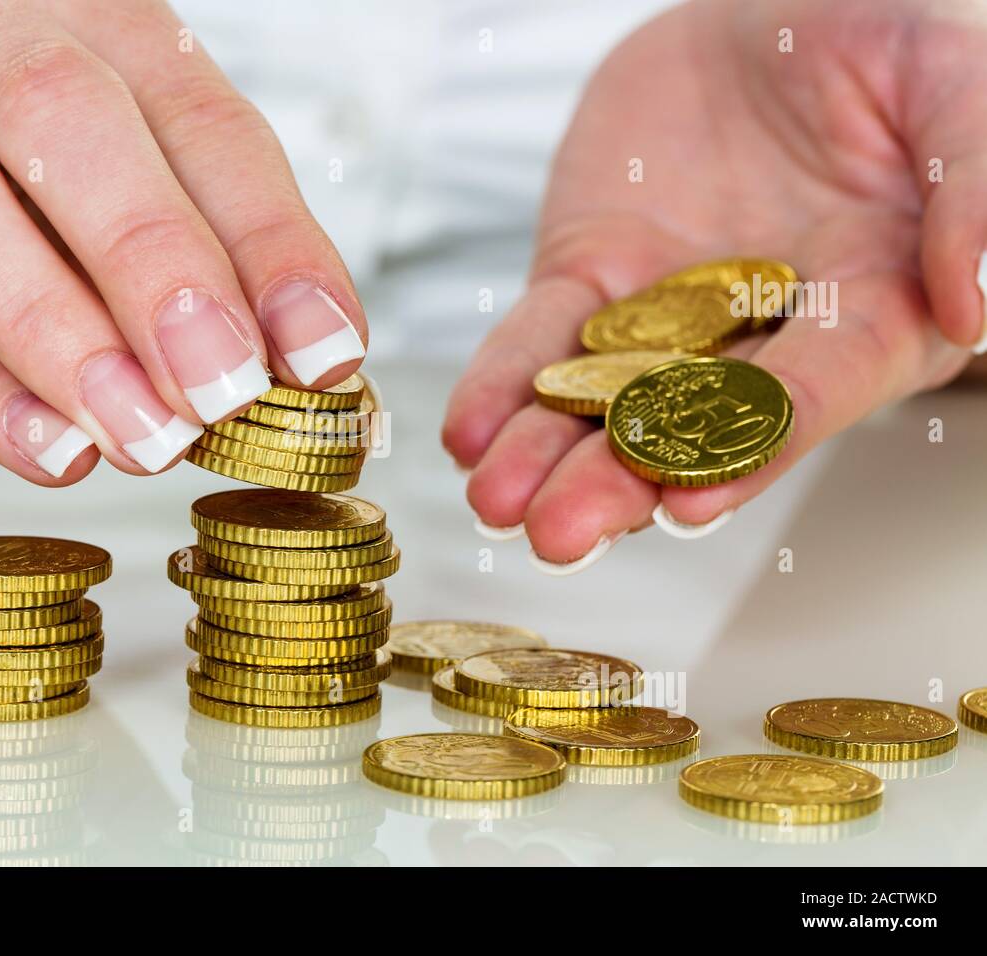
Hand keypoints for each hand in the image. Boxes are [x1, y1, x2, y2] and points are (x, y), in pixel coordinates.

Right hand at [0, 0, 365, 481]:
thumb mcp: (110, 241)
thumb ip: (204, 276)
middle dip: (159, 262)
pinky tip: (53, 451)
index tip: (325, 351)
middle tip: (227, 389)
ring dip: (62, 330)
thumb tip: (310, 366)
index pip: (194, 111)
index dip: (269, 235)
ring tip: (147, 437)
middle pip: (63, 115)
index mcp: (72, 21)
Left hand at [443, 0, 977, 569]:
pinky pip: (541, 337)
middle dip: (622, 483)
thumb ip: (975, 188)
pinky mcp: (593, 276)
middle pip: (691, 423)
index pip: (814, 388)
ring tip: (497, 504)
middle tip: (560, 535)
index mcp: (871, 309)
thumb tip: (976, 306)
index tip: (689, 499)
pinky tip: (470, 434)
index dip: (756, 446)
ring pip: (605, 398)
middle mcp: (763, 335)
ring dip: (548, 455)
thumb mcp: (952, 86)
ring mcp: (668, 312)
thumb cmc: (881, 40)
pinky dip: (503, 383)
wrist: (764, 0)